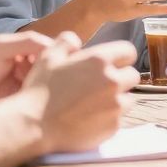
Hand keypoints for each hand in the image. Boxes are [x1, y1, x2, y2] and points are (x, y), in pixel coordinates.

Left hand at [0, 30, 52, 112]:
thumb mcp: (1, 48)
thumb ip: (28, 41)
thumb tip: (55, 47)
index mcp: (26, 54)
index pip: (53, 51)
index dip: (59, 55)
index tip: (54, 60)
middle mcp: (30, 72)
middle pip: (55, 71)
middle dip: (56, 74)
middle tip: (43, 78)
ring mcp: (28, 91)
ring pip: (51, 89)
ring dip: (50, 90)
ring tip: (35, 89)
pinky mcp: (25, 110)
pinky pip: (41, 106)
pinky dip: (43, 105)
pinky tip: (37, 103)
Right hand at [19, 32, 138, 154]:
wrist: (34, 126)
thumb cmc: (40, 90)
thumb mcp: (48, 56)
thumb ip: (66, 41)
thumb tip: (76, 40)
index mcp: (99, 60)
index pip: (128, 51)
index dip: (120, 56)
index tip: (112, 63)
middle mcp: (112, 81)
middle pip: (132, 75)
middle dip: (120, 78)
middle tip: (101, 85)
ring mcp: (115, 105)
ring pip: (128, 98)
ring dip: (117, 98)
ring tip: (95, 103)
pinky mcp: (113, 126)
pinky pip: (119, 118)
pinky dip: (110, 118)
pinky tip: (90, 118)